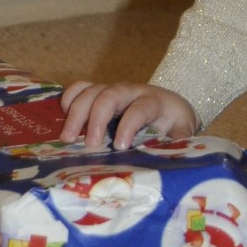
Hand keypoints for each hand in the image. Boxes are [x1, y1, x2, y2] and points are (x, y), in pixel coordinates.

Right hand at [60, 81, 198, 150]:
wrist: (173, 107)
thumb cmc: (175, 125)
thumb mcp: (182, 134)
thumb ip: (177, 144)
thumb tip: (170, 159)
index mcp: (156, 102)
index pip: (141, 108)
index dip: (129, 125)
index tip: (120, 146)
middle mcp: (133, 91)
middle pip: (111, 94)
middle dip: (97, 118)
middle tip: (90, 145)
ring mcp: (115, 90)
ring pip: (93, 90)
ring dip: (77, 112)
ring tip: (68, 138)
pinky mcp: (102, 92)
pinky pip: (82, 87)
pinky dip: (70, 99)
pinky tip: (63, 118)